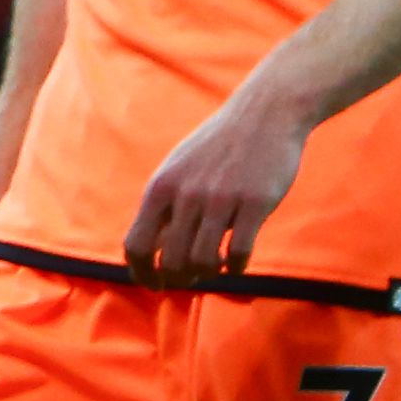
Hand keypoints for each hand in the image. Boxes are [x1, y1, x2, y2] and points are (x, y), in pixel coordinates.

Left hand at [125, 71, 319, 280]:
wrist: (264, 114)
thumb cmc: (218, 147)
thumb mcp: (177, 169)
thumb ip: (162, 206)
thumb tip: (148, 252)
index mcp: (161, 187)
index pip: (136, 245)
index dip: (141, 275)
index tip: (155, 286)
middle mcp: (186, 194)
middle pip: (170, 261)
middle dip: (179, 279)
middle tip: (192, 279)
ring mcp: (221, 198)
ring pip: (203, 261)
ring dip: (208, 274)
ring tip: (216, 268)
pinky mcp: (255, 202)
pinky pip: (240, 252)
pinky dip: (237, 267)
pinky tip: (238, 263)